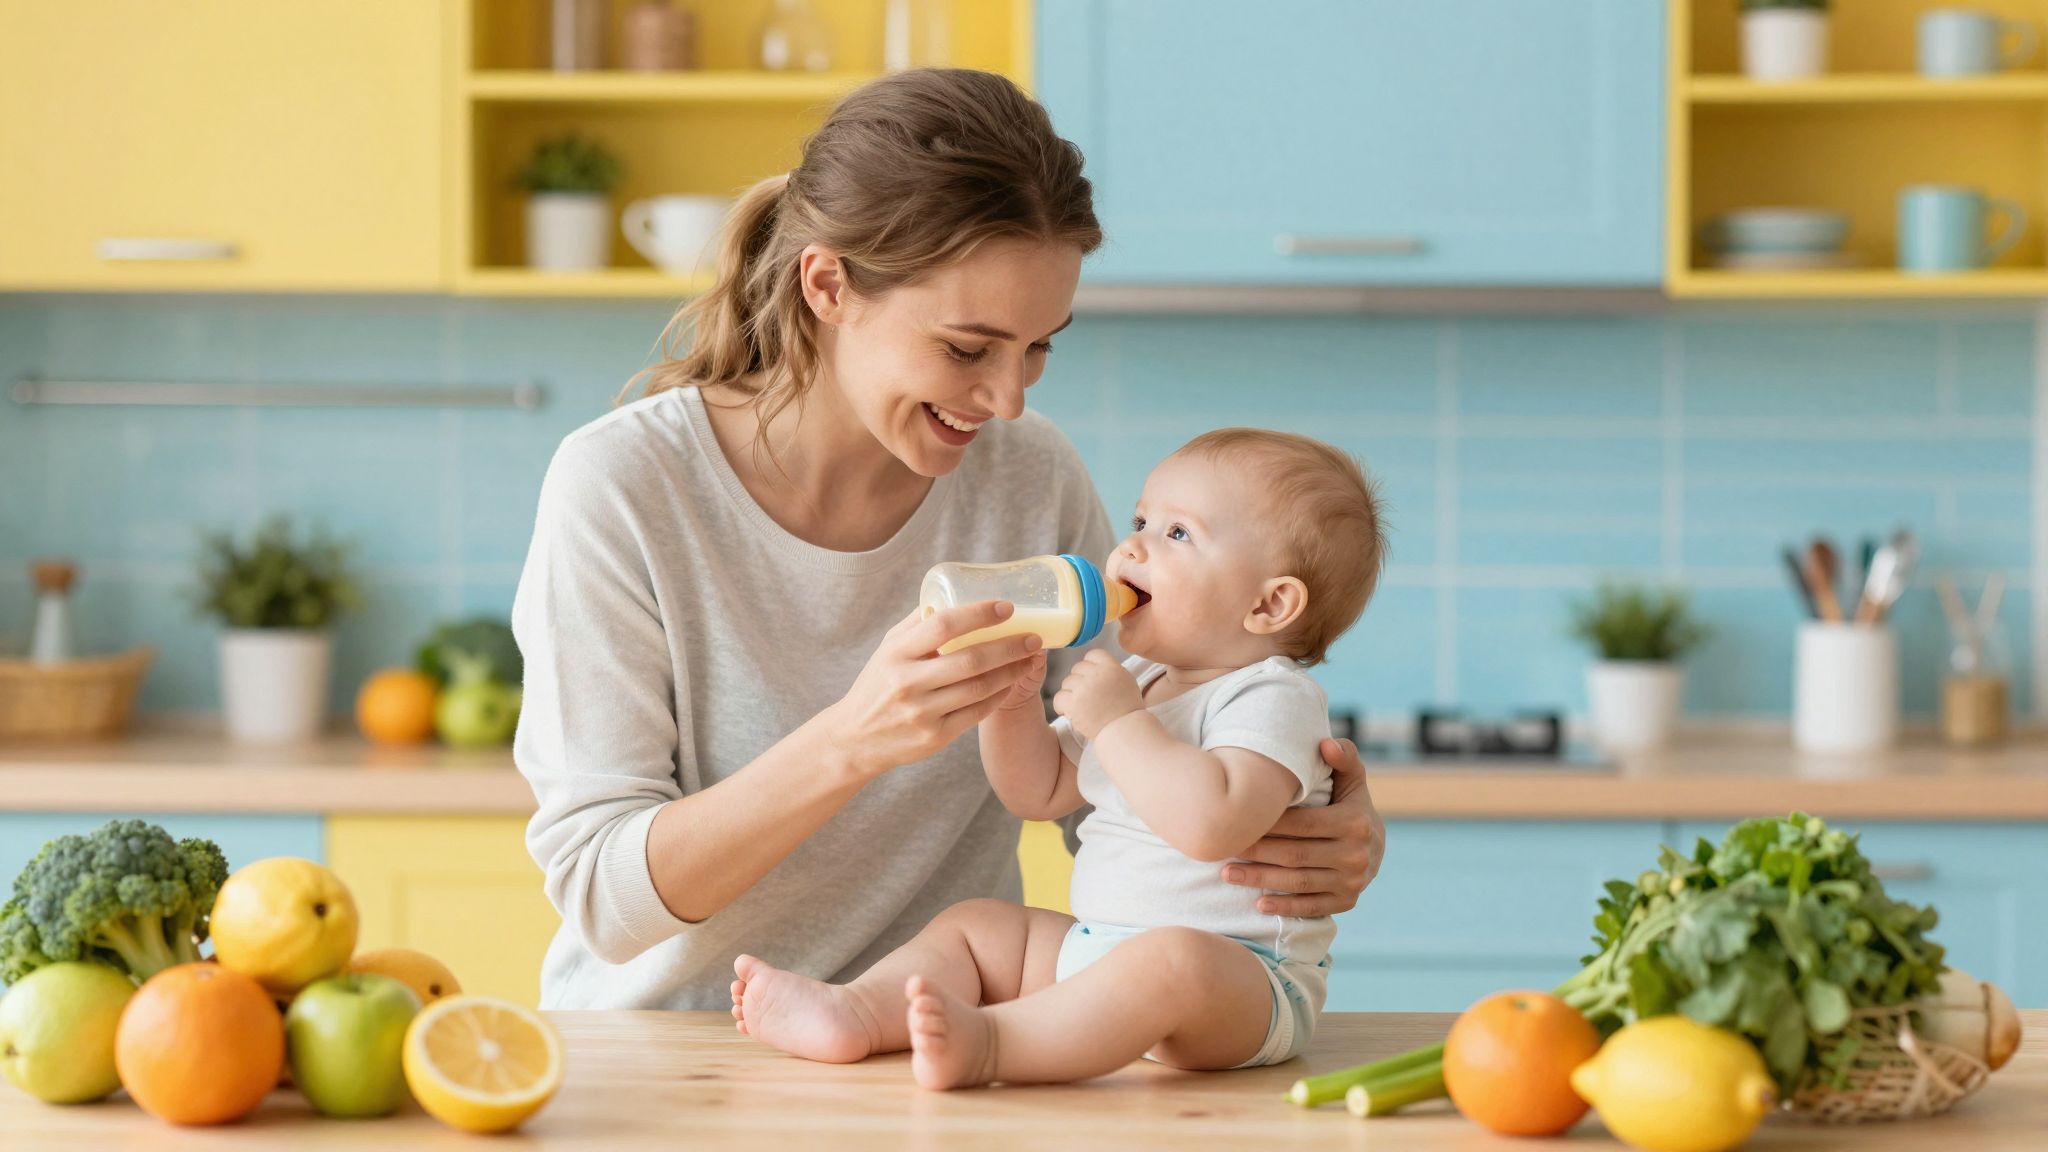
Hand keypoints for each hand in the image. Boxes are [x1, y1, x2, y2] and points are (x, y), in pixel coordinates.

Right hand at [830, 601, 1043, 778]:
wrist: (855, 739)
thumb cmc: (877, 685)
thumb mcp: (887, 650)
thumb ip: (917, 624)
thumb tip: (951, 594)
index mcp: (896, 653)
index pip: (943, 625)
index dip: (978, 614)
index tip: (1006, 607)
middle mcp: (907, 682)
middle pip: (970, 660)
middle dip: (1008, 646)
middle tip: (1033, 637)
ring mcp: (922, 712)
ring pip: (979, 688)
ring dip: (1011, 672)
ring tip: (1029, 658)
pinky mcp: (934, 737)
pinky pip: (977, 713)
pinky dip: (999, 696)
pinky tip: (1011, 682)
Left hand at [1051, 649, 1143, 741]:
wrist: (1124, 731)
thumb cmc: (1127, 709)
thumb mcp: (1126, 681)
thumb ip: (1111, 670)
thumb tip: (1096, 664)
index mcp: (1111, 667)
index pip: (1092, 655)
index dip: (1090, 666)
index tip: (1093, 679)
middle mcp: (1097, 675)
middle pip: (1077, 668)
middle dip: (1080, 682)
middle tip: (1087, 697)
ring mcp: (1084, 688)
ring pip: (1067, 683)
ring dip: (1071, 694)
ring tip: (1081, 707)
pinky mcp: (1074, 703)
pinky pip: (1059, 697)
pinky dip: (1062, 706)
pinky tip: (1070, 712)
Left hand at [1220, 738, 1383, 916]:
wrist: (1374, 845)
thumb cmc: (1349, 804)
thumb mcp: (1351, 779)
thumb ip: (1342, 757)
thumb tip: (1325, 743)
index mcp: (1354, 822)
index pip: (1303, 824)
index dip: (1268, 823)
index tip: (1237, 820)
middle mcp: (1356, 854)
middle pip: (1296, 854)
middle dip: (1256, 852)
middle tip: (1224, 847)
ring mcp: (1352, 881)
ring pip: (1298, 882)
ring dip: (1260, 880)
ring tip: (1227, 874)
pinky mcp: (1346, 902)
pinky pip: (1311, 907)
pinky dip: (1284, 908)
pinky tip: (1258, 904)